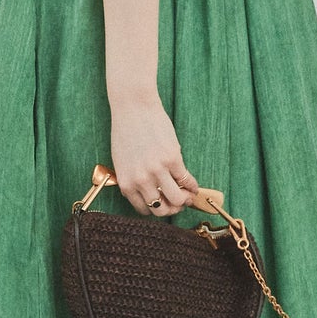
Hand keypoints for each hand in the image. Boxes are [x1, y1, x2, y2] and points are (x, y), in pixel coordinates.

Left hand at [109, 97, 199, 216]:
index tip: (164, 204)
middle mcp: (141, 180)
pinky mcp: (172, 158)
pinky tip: (193, 185)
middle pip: (161, 210)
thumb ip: (133, 179)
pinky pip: (186, 180)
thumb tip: (150, 195)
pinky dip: (192, 186)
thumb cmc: (126, 132)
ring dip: (185, 200)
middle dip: (172, 209)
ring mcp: (157, 170)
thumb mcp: (122, 162)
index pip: (144, 209)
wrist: (133, 108)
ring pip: (177, 199)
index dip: (156, 209)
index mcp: (126, 183)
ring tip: (188, 195)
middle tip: (179, 203)